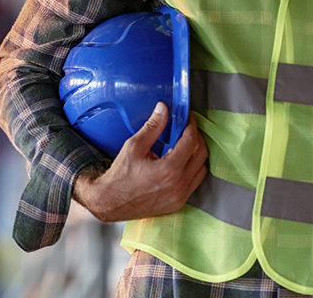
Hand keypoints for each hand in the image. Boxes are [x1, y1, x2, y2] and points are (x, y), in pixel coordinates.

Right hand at [73, 102, 207, 221]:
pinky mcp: (178, 203)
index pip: (191, 141)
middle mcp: (179, 184)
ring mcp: (180, 196)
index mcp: (170, 169)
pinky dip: (192, 169)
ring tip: (183, 145)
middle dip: (196, 138)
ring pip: (201, 169)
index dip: (191, 126)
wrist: (110, 202)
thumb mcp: (134, 146)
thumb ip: (152, 127)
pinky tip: (179, 163)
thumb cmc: (120, 176)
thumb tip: (163, 109)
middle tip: (186, 129)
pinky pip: (194, 182)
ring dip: (196, 154)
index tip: (188, 118)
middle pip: (201, 154)